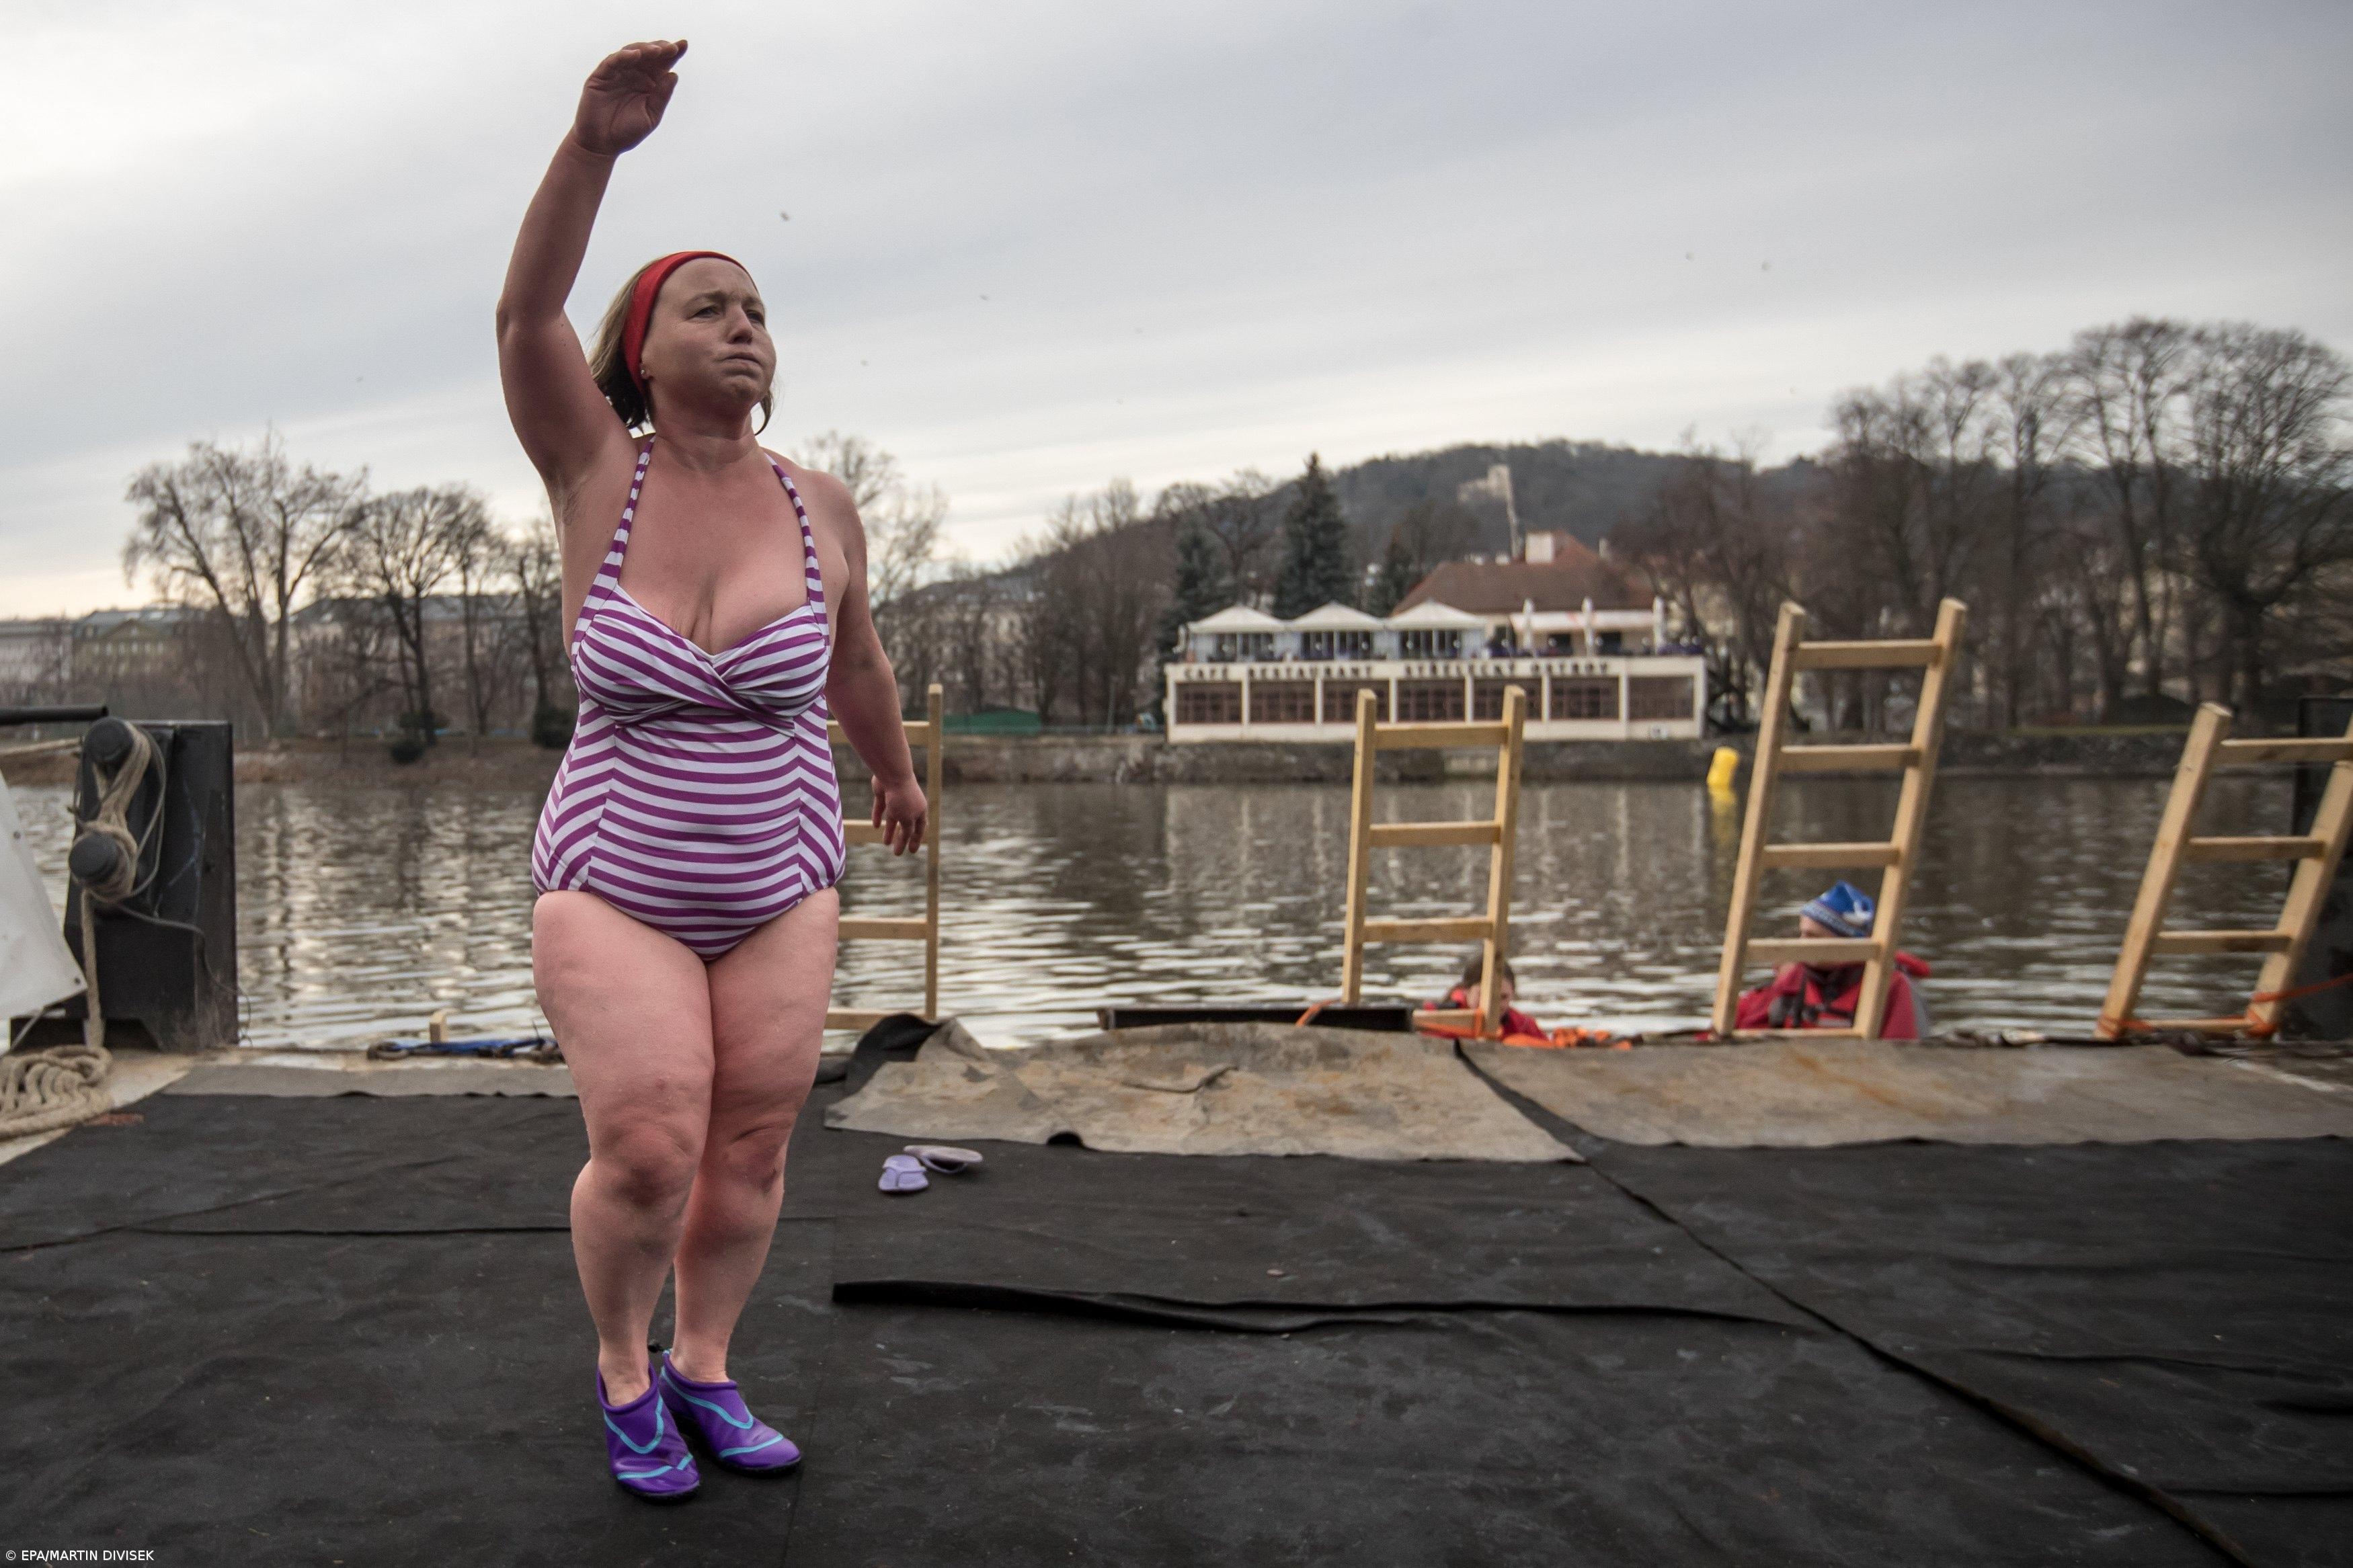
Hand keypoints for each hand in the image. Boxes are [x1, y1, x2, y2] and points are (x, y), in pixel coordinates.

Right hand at [571, 40, 686, 157]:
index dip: (673, 53)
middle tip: (672, 48)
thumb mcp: (651, 115)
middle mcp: (634, 75)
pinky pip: (612, 62)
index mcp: (649, 83)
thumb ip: (662, 96)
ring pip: (631, 53)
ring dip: (644, 50)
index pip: (663, 64)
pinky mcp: (600, 76)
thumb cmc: (627, 132)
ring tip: (657, 51)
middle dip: (660, 49)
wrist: (601, 145)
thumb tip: (674, 74)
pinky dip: (623, 57)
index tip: (684, 44)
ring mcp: (617, 74)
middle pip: (648, 55)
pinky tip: (635, 55)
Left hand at [871, 775, 927, 856]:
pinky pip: (881, 807)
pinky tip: (876, 826)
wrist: (892, 776)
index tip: (912, 851)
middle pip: (906, 826)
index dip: (916, 841)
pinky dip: (878, 816)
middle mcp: (909, 805)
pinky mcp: (883, 793)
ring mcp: (896, 799)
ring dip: (890, 831)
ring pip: (893, 818)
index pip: (919, 829)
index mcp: (920, 810)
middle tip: (897, 853)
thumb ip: (907, 831)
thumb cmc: (903, 798)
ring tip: (885, 843)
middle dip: (902, 839)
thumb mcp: (907, 819)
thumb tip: (905, 839)